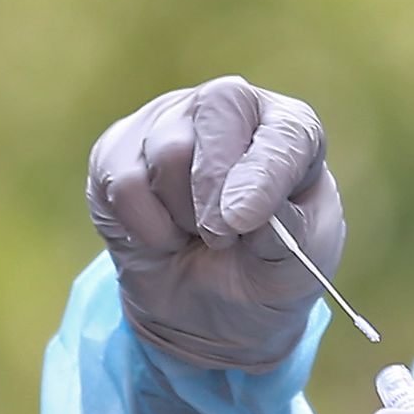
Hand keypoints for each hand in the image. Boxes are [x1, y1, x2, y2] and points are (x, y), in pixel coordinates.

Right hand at [85, 76, 345, 370]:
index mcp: (293, 129)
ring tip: (204, 235)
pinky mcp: (116, 152)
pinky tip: (167, 235)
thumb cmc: (268, 268)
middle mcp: (232, 109)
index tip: (246, 220)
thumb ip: (285, 233)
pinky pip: (122, 183)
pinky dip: (146, 227)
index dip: (266, 172)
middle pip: (217, 110)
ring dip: (186, 214)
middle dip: (216, 184)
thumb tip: (242, 209)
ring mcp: (169, 122)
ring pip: (168, 151)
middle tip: (222, 238)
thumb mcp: (297, 263)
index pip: (286, 130)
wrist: (211, 304)